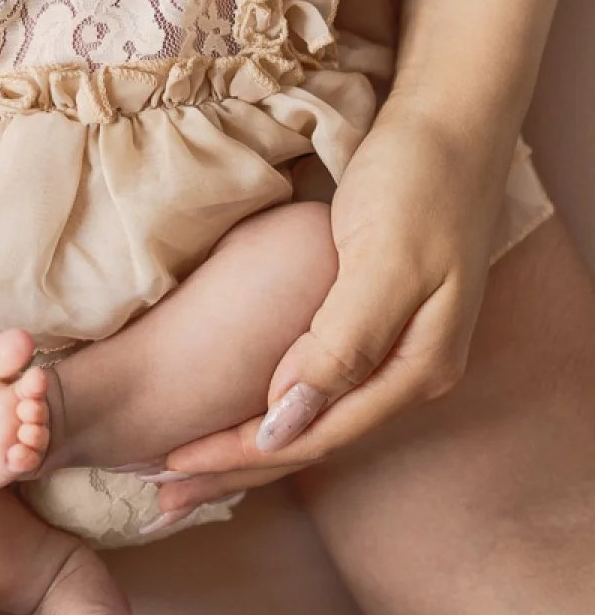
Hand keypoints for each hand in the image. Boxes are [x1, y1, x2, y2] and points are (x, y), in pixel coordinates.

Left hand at [147, 92, 511, 518]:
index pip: (315, 435)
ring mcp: (394, 346)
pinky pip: (315, 379)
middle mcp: (409, 370)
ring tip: (183, 461)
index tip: (172, 465)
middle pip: (311, 437)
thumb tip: (286, 418)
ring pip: (311, 414)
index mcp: (416, 367)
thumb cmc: (418, 182)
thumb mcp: (383, 261)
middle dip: (235, 466)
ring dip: (247, 440)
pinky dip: (268, 399)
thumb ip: (341, 344)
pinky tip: (234, 406)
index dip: (241, 455)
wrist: (453, 122)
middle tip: (161, 492)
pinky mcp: (373, 316)